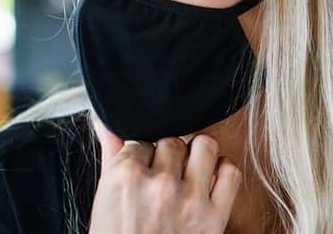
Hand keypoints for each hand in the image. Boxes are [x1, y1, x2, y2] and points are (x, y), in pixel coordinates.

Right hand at [88, 118, 241, 233]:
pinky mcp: (213, 216)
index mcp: (124, 175)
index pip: (141, 139)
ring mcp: (188, 198)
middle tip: (165, 177)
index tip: (143, 171)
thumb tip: (103, 116)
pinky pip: (229, 171)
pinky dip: (222, 174)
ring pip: (203, 145)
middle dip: (168, 157)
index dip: (143, 156)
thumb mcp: (104, 198)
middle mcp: (157, 182)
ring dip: (197, 157)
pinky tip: (209, 186)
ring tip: (189, 175)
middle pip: (172, 141)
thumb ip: (109, 151)